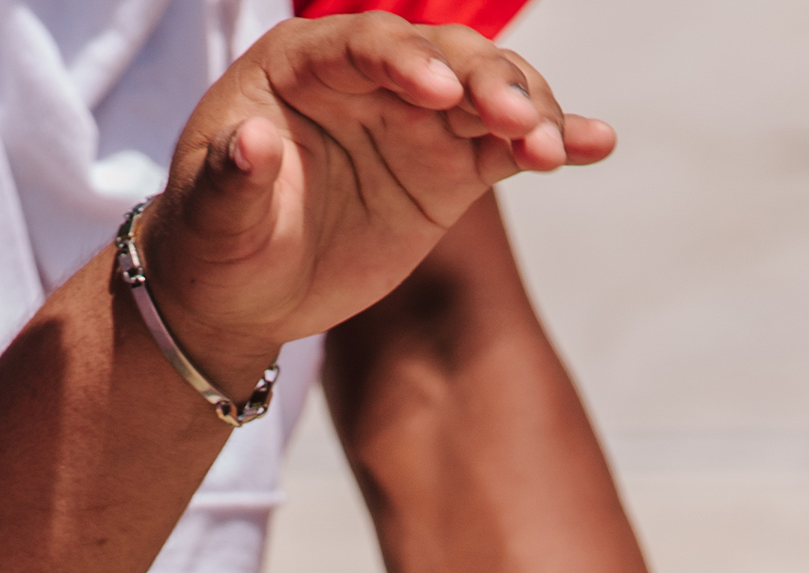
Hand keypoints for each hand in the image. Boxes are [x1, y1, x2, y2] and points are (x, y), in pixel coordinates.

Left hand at [146, 16, 610, 385]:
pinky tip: (596, 144)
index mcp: (302, 66)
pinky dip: (551, 144)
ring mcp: (418, 121)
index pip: (362, 44)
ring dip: (527, 111)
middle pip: (442, 58)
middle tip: (516, 122)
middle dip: (483, 81)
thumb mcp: (212, 218)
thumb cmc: (217, 242)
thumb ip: (229, 179)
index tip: (438, 93)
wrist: (244, 292)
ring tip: (551, 149)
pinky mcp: (450, 169)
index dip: (403, 60)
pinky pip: (507, 148)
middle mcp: (371, 79)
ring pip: (485, 93)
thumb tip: (249, 143)